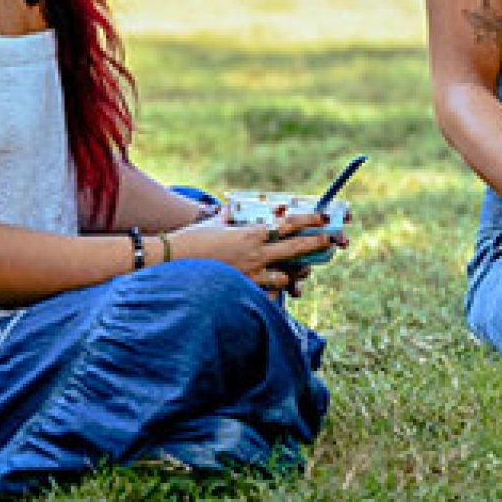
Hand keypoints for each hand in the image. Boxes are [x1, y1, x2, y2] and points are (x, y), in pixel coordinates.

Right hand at [169, 211, 336, 298]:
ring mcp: (251, 275)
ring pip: (286, 275)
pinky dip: (277, 291)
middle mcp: (255, 255)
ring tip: (306, 270)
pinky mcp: (243, 291)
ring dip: (298, 272)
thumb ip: (230, 217)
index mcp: (251, 234)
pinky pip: (268, 292)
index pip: (287, 224)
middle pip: (295, 249)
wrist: (170, 265)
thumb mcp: (214, 223)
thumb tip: (235, 208)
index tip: (323, 217)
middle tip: (332, 241)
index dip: (309, 220)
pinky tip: (284, 291)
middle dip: (316, 244)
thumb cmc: (190, 241)